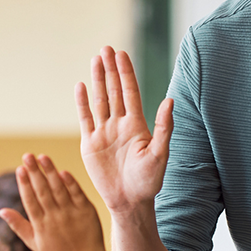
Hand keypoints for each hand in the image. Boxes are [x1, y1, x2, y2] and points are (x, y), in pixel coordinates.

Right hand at [0, 154, 107, 250]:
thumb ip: (18, 225)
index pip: (30, 201)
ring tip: (42, 157)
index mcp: (41, 225)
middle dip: (34, 172)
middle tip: (27, 156)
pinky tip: (62, 171)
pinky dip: (70, 183)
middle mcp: (55, 218)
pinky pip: (77, 194)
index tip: (19, 169)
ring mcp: (71, 214)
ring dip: (50, 172)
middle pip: (43, 191)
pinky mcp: (86, 211)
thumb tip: (1, 210)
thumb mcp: (34, 243)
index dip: (25, 184)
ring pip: (59, 189)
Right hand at [76, 46, 173, 212]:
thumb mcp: (160, 154)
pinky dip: (82, 102)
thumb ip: (164, 127)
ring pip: (100, 101)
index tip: (121, 54)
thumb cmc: (149, 181)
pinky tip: (81, 86)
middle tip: (105, 48)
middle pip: (114, 91)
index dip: (125, 73)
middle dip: (110, 70)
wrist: (130, 202)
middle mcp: (120, 125)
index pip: (130, 92)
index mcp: (137, 125)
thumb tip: (170, 101)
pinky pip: (85, 119)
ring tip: (95, 60)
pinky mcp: (90, 144)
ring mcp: (104, 133)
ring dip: (97, 80)